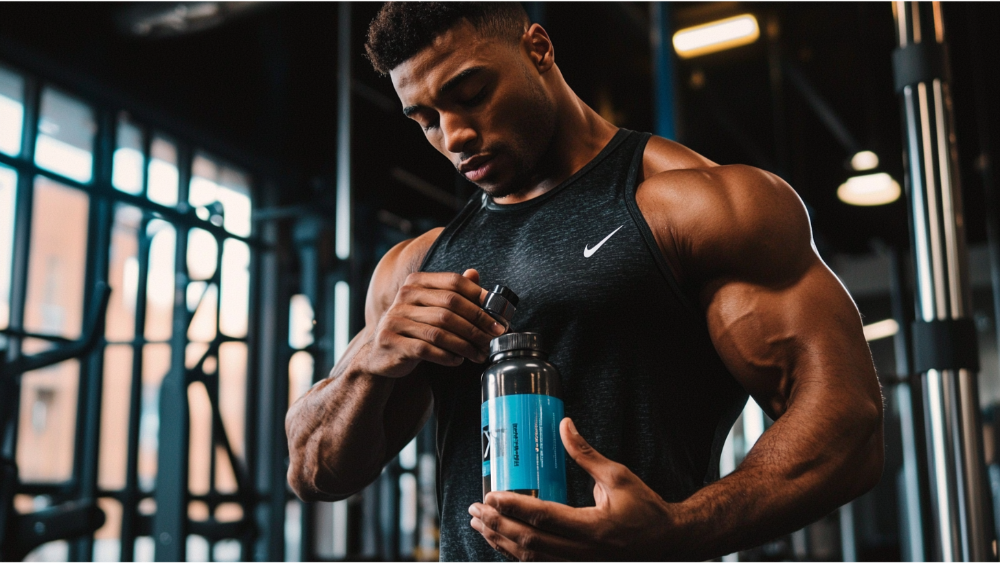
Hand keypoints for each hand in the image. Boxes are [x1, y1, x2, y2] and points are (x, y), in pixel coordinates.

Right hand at [356, 269, 505, 378]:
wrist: (380, 354)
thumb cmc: (414, 329)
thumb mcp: (432, 308)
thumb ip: (452, 292)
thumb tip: (475, 274)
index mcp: (416, 283)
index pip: (453, 282)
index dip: (479, 297)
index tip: (498, 313)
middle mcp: (403, 297)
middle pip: (449, 308)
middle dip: (477, 324)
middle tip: (494, 337)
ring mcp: (395, 319)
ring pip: (439, 331)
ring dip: (465, 345)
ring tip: (479, 353)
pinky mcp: (391, 341)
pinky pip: (425, 349)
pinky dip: (446, 356)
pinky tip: (458, 360)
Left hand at [470, 418, 687, 561]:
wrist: (668, 543)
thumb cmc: (646, 509)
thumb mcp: (619, 476)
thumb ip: (586, 453)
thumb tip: (563, 425)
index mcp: (594, 528)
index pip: (544, 517)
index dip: (514, 507)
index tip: (491, 495)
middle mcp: (583, 552)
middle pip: (529, 541)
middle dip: (497, 524)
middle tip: (476, 509)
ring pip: (530, 558)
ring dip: (500, 541)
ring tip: (479, 525)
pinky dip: (517, 554)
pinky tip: (501, 541)